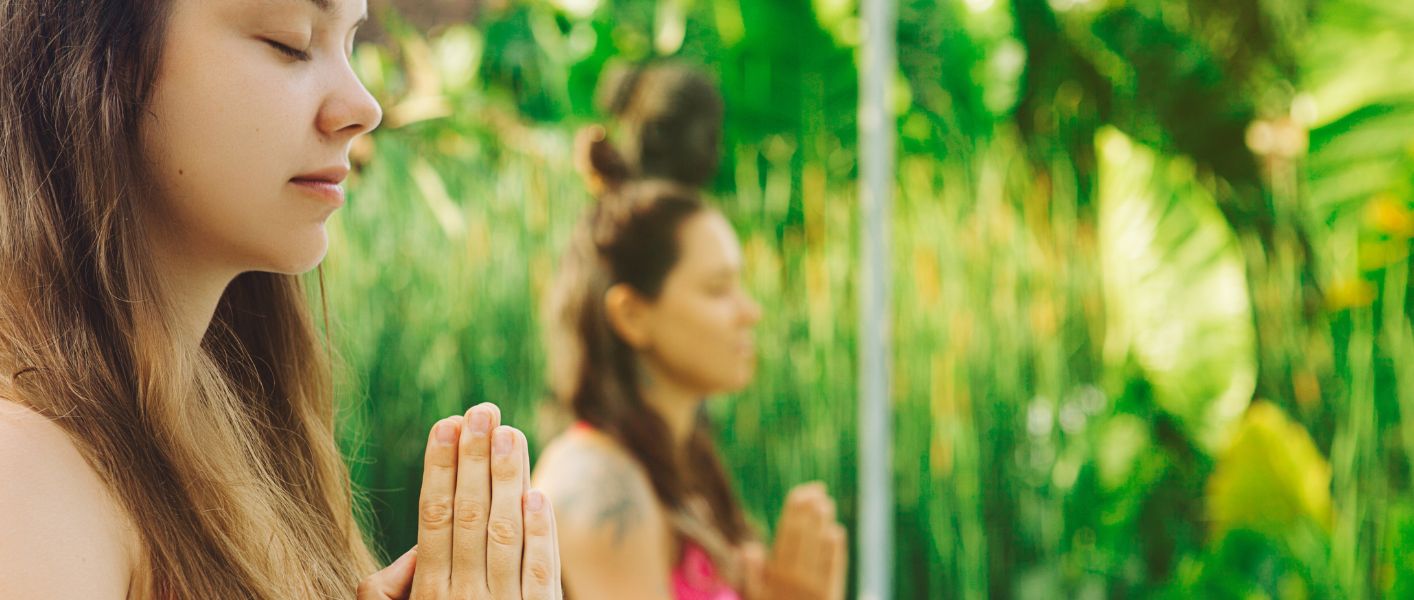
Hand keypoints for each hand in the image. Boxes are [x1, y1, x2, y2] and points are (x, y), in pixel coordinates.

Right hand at [358, 403, 561, 598]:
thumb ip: (392, 586)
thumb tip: (413, 547)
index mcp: (428, 590)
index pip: (434, 515)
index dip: (441, 467)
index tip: (448, 424)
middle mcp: (463, 596)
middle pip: (469, 514)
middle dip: (474, 458)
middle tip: (482, 411)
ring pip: (504, 532)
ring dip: (508, 479)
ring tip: (509, 433)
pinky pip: (540, 572)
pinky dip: (540, 532)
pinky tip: (538, 495)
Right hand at [757, 482, 846, 599]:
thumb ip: (752, 575)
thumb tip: (749, 548)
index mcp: (774, 576)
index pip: (786, 535)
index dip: (795, 512)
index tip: (802, 492)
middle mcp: (794, 581)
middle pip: (804, 538)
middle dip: (810, 512)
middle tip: (817, 489)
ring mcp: (814, 590)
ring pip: (819, 549)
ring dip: (823, 525)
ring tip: (826, 504)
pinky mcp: (829, 598)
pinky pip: (834, 570)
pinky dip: (835, 551)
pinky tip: (837, 533)